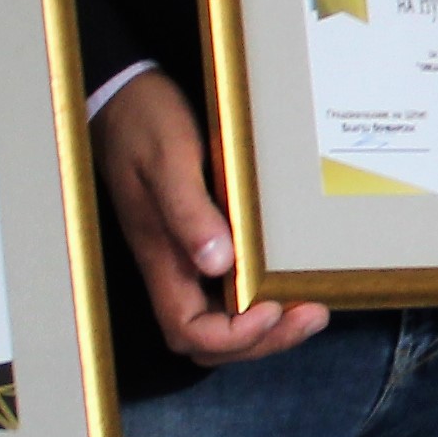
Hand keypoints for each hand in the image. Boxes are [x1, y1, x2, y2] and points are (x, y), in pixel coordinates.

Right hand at [96, 70, 329, 364]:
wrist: (125, 95)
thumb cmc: (143, 123)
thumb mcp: (169, 161)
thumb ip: (189, 212)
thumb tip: (218, 263)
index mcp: (159, 255)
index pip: (189, 330)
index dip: (233, 337)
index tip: (273, 310)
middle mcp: (171, 266)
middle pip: (209, 340)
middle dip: (261, 342)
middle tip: (312, 316)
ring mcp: (184, 257)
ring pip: (220, 322)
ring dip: (266, 329)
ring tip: (312, 310)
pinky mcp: (198, 242)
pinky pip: (226, 292)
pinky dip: (261, 301)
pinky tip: (290, 285)